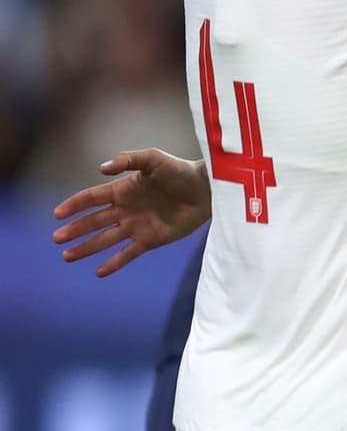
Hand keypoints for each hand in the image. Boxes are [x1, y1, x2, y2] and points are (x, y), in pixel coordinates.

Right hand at [52, 149, 211, 277]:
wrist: (206, 190)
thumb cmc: (181, 171)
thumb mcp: (154, 159)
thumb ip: (128, 160)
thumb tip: (101, 168)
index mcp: (123, 190)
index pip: (92, 198)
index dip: (74, 205)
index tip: (57, 214)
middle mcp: (126, 209)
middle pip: (94, 221)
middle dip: (75, 230)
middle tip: (57, 239)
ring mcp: (137, 226)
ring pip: (105, 239)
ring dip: (86, 248)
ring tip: (67, 256)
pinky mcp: (151, 239)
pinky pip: (128, 253)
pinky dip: (114, 263)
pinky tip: (99, 271)